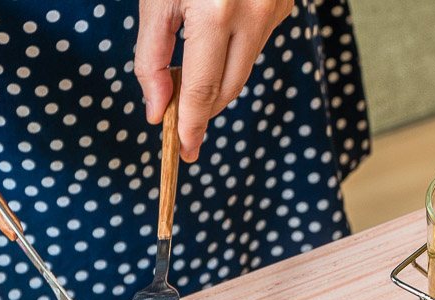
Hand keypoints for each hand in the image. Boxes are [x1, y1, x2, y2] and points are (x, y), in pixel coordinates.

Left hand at [136, 0, 291, 162]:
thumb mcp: (156, 0)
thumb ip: (152, 57)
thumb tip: (158, 109)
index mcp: (215, 12)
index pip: (203, 88)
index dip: (192, 124)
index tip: (186, 149)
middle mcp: (252, 14)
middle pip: (229, 88)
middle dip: (203, 109)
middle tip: (181, 122)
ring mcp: (273, 12)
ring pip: (243, 69)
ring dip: (217, 78)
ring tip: (189, 70)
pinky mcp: (282, 8)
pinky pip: (255, 44)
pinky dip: (233, 50)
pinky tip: (217, 34)